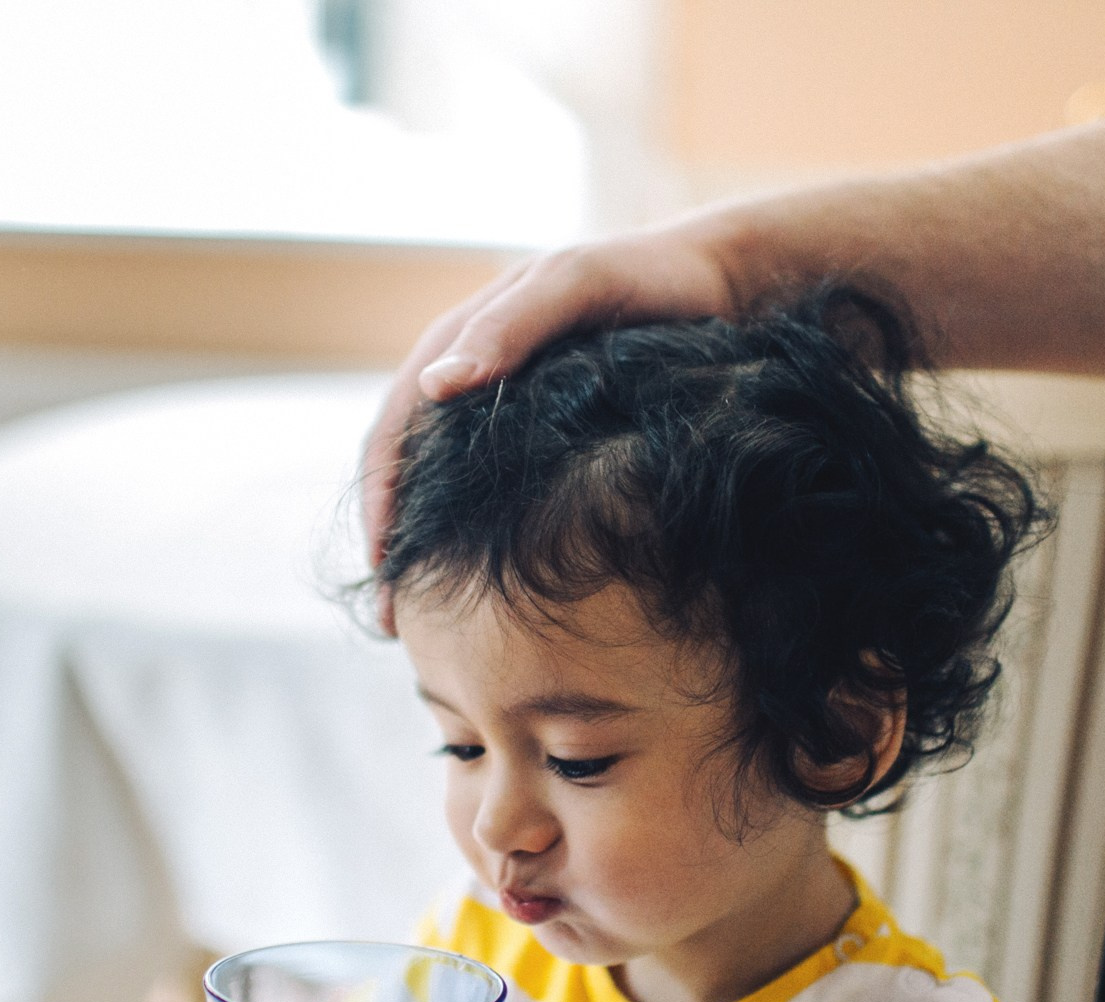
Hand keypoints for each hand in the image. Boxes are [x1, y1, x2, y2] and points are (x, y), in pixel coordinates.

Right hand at [358, 221, 742, 625]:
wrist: (723, 281)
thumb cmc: (650, 276)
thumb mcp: (577, 283)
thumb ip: (511, 325)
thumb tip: (436, 386)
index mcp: (463, 338)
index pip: (396, 425)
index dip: (381, 500)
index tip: (384, 571)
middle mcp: (474, 376)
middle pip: (407, 466)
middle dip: (393, 542)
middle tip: (397, 621)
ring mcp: (509, 405)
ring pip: (445, 485)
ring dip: (427, 548)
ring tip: (427, 619)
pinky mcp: (546, 432)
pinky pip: (493, 487)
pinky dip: (474, 534)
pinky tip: (483, 579)